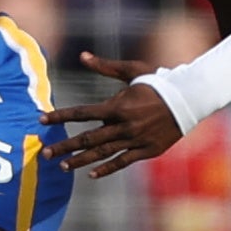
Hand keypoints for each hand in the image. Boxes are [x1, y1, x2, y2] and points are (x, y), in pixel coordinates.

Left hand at [42, 52, 182, 176]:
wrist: (188, 98)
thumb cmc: (157, 81)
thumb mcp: (131, 70)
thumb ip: (105, 66)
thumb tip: (82, 56)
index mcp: (117, 106)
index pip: (82, 113)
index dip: (60, 116)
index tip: (42, 120)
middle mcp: (123, 125)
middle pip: (88, 138)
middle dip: (65, 146)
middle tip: (45, 153)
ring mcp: (135, 139)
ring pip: (102, 153)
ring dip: (81, 160)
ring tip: (63, 166)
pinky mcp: (146, 150)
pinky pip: (123, 161)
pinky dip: (107, 169)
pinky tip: (91, 174)